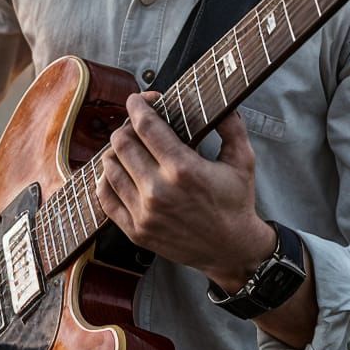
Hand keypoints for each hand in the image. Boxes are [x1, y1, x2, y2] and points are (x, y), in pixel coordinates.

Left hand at [96, 91, 276, 289]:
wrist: (232, 250)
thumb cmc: (236, 203)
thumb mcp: (243, 161)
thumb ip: (231, 127)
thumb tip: (222, 103)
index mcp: (183, 169)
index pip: (146, 126)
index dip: (137, 106)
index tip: (137, 100)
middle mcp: (158, 190)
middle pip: (122, 143)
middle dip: (126, 127)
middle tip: (135, 125)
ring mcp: (144, 213)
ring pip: (109, 167)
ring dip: (115, 151)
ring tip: (128, 148)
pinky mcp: (136, 230)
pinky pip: (106, 198)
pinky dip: (106, 180)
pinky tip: (118, 172)